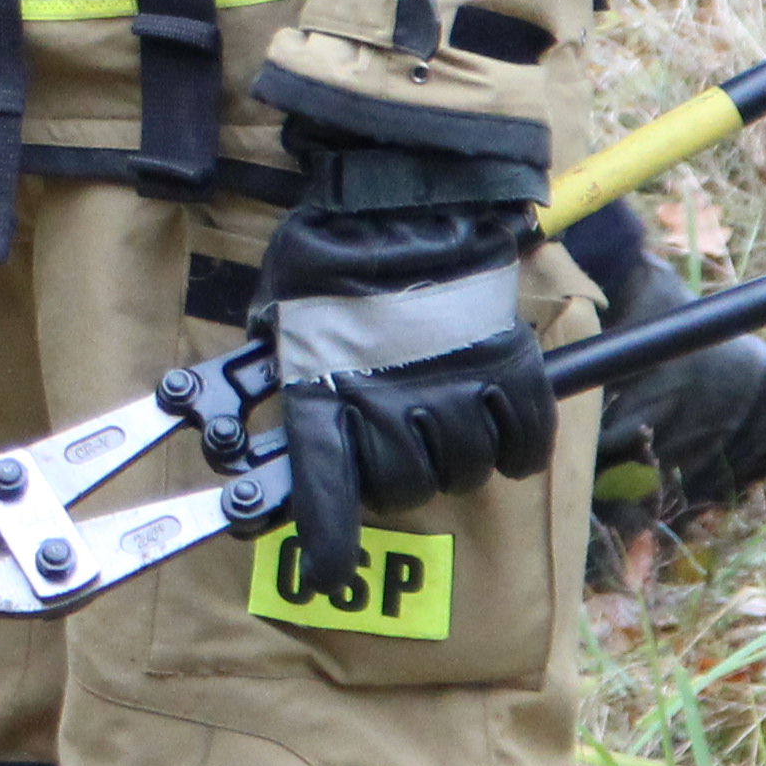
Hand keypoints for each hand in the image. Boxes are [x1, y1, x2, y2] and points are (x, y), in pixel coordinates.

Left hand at [258, 126, 553, 599]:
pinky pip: (522, 444)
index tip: (327, 572)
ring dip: (450, 458)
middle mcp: (392, 403)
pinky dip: (513, 445)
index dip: (325, 541)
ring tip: (438, 420)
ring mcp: (454, 391)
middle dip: (394, 479)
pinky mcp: (508, 372)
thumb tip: (244, 409)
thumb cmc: (333, 248)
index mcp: (327, 388)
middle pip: (402, 489)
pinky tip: (493, 422)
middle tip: (390, 444)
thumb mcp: (279, 311)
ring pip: (462, 471)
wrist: (408, 194)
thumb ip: (275, 369)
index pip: (323, 487)